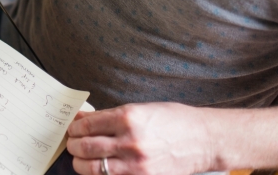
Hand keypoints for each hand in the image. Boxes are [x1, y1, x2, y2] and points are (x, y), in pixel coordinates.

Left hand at [66, 103, 214, 174]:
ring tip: (81, 157)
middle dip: (73, 145)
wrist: (205, 140)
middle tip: (73, 143)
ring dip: (80, 162)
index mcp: (128, 117)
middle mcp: (130, 141)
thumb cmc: (173, 120)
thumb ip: (108, 115)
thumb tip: (80, 117)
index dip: (75, 127)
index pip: (86, 125)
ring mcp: (135, 164)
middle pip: (85, 147)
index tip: (73, 128)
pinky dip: (99, 174)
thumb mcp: (139, 109)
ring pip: (92, 168)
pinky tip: (100, 167)